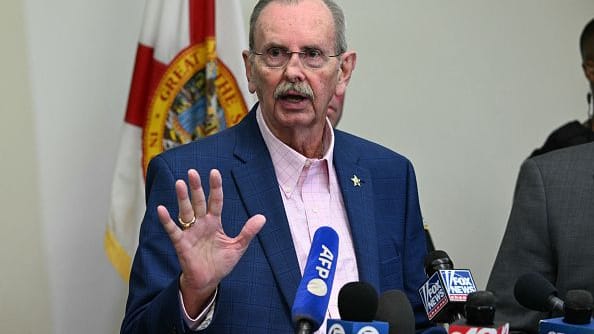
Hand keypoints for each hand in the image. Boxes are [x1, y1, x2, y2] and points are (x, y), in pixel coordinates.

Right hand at [157, 169, 265, 315]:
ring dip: (182, 198)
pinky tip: (161, 209)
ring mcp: (190, 232)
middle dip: (196, 187)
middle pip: (198, 201)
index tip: (214, 172)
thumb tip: (262, 218)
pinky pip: (173, 230)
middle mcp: (201, 223)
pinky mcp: (181, 243)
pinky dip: (167, 220)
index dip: (215, 187)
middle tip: (192, 172)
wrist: (208, 281)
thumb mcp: (238, 246)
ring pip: (186, 211)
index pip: (215, 200)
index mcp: (215, 222)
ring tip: (179, 183)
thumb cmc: (221, 263)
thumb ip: (248, 232)